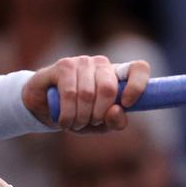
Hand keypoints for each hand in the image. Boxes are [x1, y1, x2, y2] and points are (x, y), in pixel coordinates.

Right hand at [22, 55, 149, 132]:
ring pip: (87, 94)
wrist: (46, 109)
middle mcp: (102, 64)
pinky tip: (65, 120)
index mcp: (117, 76)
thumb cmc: (80, 115)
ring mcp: (82, 62)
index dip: (138, 85)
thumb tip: (116, 110)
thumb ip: (115, 121)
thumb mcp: (102, 125)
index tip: (127, 104)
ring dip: (80, 118)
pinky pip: (69, 93)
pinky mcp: (63, 65)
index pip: (139, 68)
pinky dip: (68, 114)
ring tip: (75, 123)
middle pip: (109, 88)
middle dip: (99, 115)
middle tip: (90, 123)